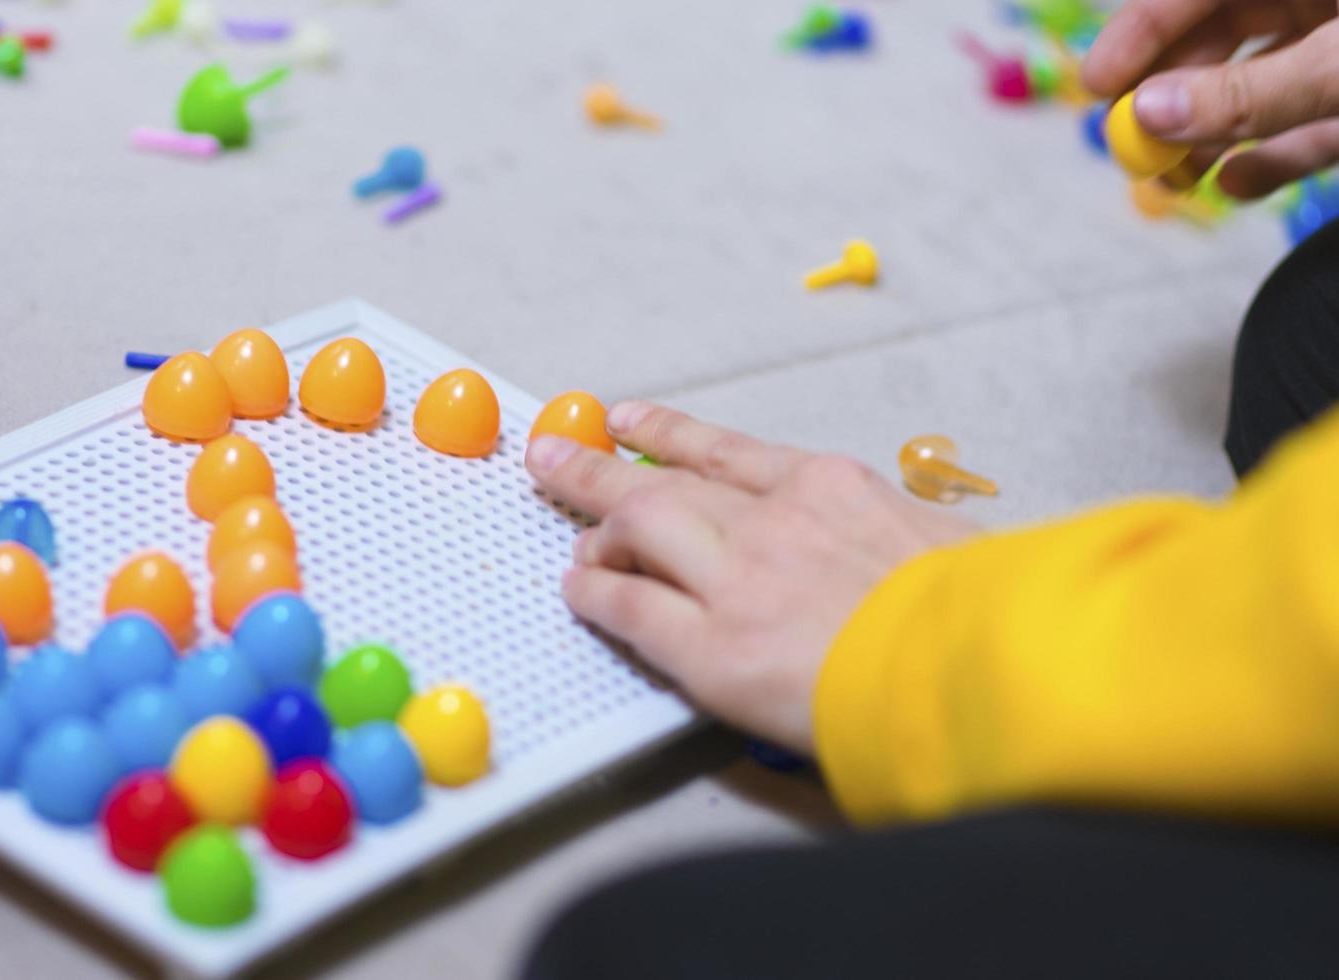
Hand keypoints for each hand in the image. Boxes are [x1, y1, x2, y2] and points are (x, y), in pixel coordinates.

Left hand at [524, 402, 976, 754]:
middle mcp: (776, 520)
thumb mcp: (947, 544)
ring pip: (639, 526)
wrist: (989, 666)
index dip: (669, 435)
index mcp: (834, 488)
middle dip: (603, 464)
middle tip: (557, 451)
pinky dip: (597, 593)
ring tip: (553, 499)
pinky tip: (577, 587)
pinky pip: (632, 607)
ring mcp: (739, 580)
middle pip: (666, 481)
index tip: (630, 420)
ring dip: (590, 515)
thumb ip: (894, 534)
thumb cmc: (987, 613)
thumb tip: (886, 549)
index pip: (728, 452)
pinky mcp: (715, 649)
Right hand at [1082, 1, 1338, 198]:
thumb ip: (1248, 92)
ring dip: (1211, 134)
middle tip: (1134, 144)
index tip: (1097, 84)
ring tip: (1174, 178)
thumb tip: (1149, 112)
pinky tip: (1237, 184)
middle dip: (1171, 92)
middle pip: (1222, 32)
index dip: (1140, 29)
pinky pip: (1309, 126)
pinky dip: (1273, 157)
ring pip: (1262, 83)